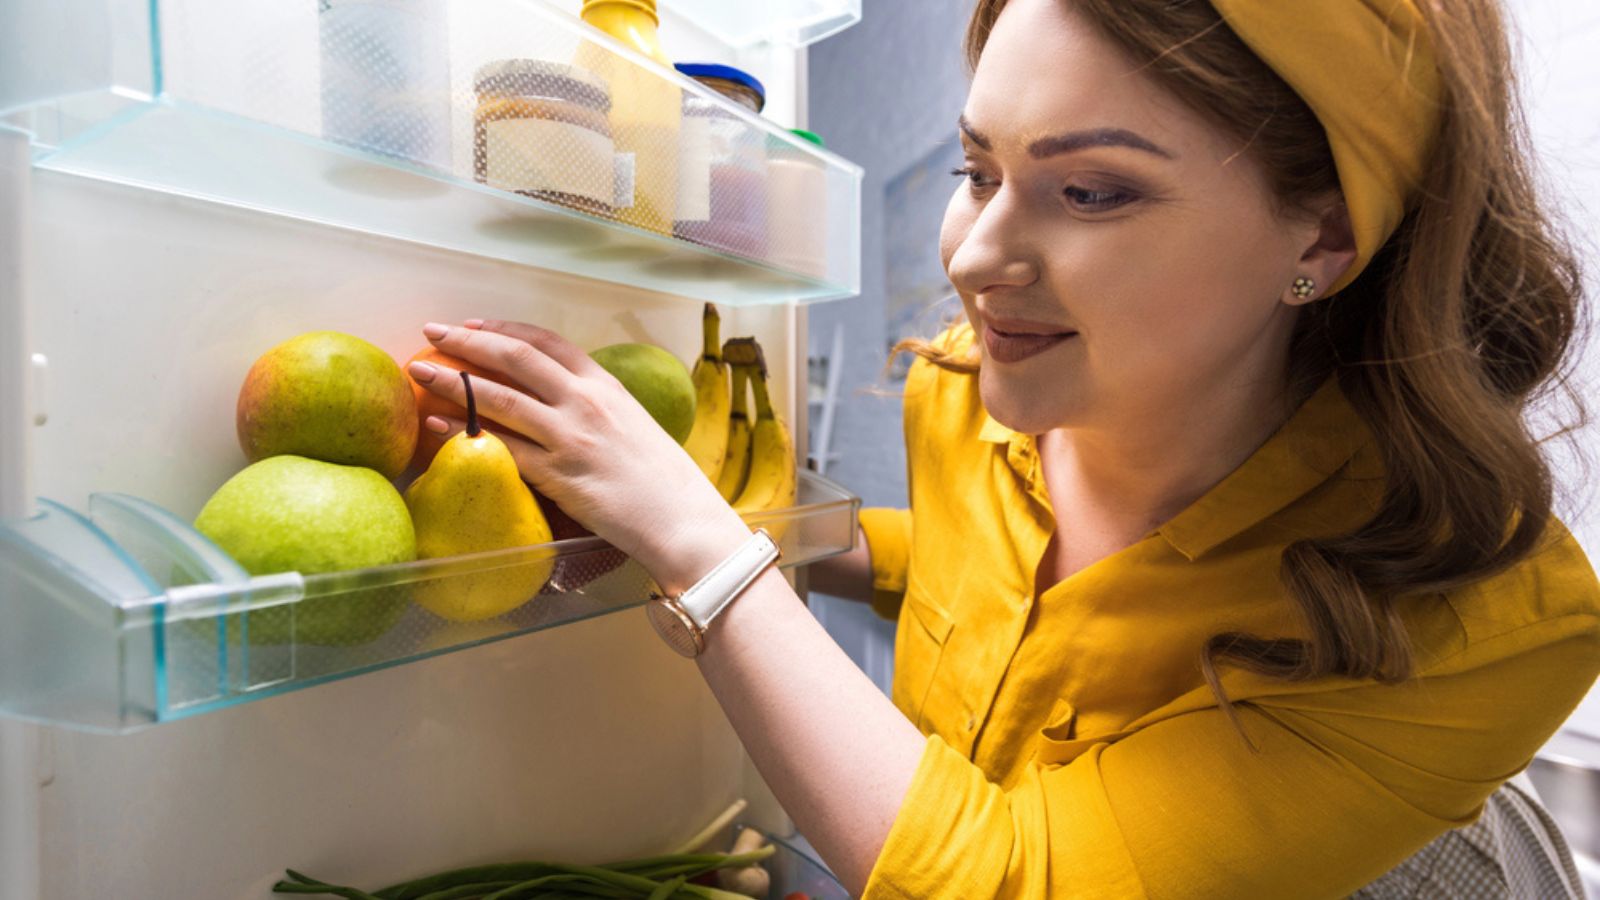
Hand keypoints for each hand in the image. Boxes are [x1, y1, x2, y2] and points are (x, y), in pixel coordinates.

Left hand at [409, 319, 751, 592]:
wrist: (680, 519)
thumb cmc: (661, 479)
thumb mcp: (632, 423)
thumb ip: (595, 405)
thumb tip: (554, 398)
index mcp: (605, 386)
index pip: (547, 342)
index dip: (504, 329)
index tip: (472, 324)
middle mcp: (585, 402)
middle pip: (515, 358)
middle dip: (468, 341)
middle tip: (432, 333)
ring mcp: (569, 437)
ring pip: (499, 397)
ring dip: (452, 380)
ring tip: (420, 371)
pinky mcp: (556, 474)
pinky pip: (499, 446)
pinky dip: (462, 431)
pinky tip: (438, 424)